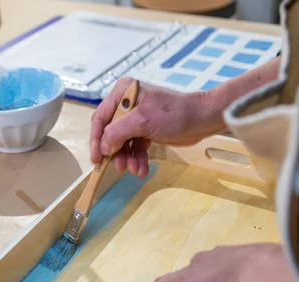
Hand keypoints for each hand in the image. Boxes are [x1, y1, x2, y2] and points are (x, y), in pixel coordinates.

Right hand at [90, 78, 220, 178]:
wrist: (202, 119)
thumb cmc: (173, 114)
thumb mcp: (142, 122)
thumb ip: (117, 133)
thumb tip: (103, 148)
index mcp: (122, 94)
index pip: (100, 118)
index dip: (96, 140)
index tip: (96, 159)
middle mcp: (127, 104)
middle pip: (111, 133)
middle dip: (116, 153)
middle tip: (121, 168)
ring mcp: (137, 117)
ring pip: (123, 143)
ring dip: (128, 159)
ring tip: (136, 170)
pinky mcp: (147, 130)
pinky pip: (136, 146)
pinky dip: (138, 158)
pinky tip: (142, 169)